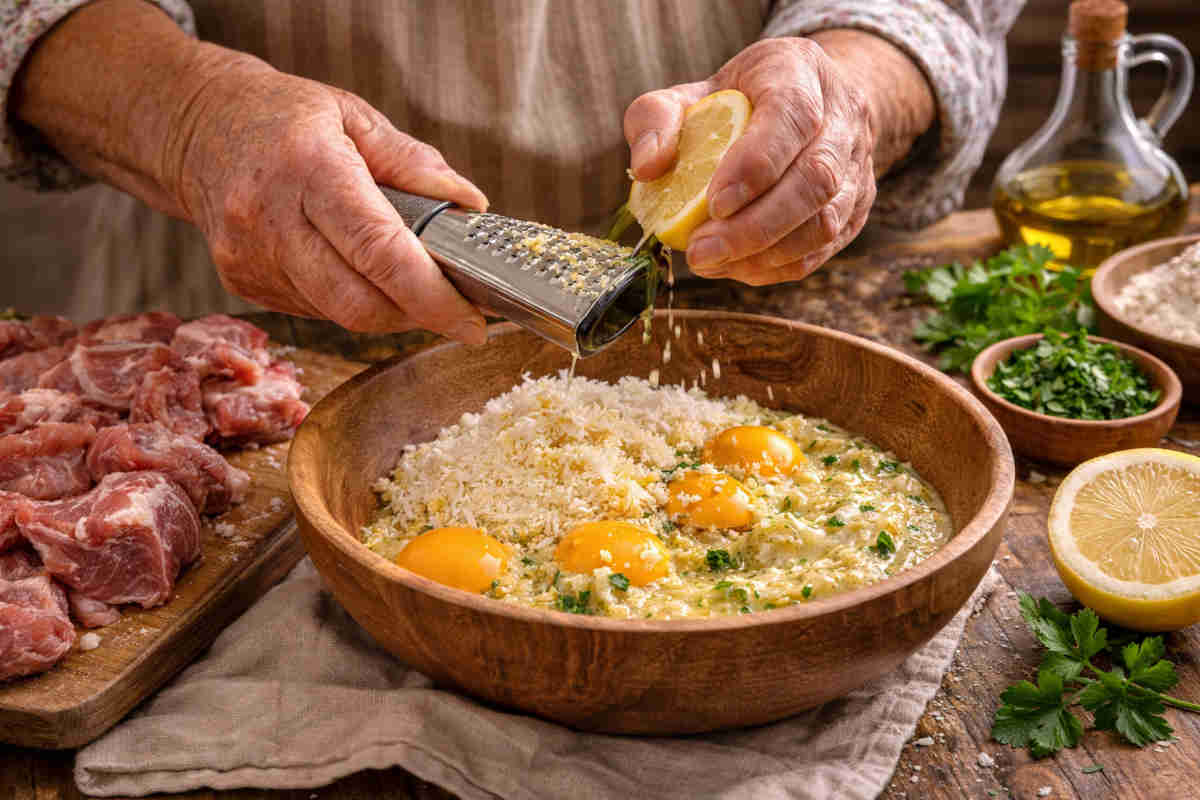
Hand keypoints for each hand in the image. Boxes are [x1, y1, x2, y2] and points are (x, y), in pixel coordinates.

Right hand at [163, 56, 488, 341]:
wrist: (194, 127)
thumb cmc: (280, 116)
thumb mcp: (353, 115)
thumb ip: (414, 163)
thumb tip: (469, 204)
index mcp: (309, 170)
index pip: (380, 252)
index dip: (431, 296)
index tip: (472, 321)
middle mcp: (272, 221)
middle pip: (360, 304)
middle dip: (418, 316)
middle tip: (456, 309)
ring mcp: (251, 259)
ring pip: (341, 315)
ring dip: (389, 311)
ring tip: (413, 283)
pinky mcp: (242, 283)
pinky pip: (316, 311)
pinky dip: (352, 301)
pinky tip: (359, 272)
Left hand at [624, 38, 876, 285]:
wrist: (804, 100)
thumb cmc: (736, 99)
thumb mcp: (689, 91)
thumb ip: (656, 119)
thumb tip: (647, 169)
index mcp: (799, 73)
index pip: (792, 117)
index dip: (757, 165)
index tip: (714, 204)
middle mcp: (842, 116)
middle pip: (816, 178)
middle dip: (756, 226)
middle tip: (701, 252)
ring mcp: (858, 164)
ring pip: (827, 220)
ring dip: (767, 254)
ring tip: (713, 263)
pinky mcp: (858, 205)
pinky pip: (826, 247)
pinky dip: (779, 266)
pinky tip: (738, 268)